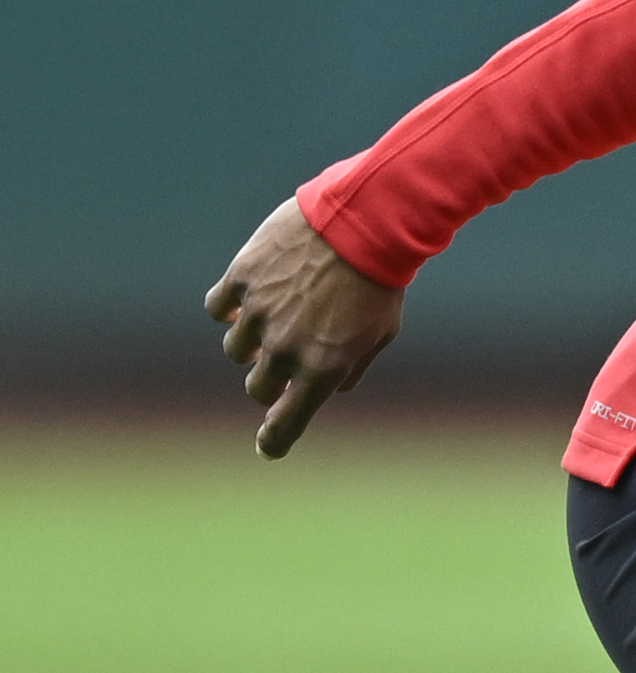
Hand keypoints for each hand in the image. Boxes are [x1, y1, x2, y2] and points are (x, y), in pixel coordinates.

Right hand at [205, 198, 403, 456]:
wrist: (365, 224)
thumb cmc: (380, 283)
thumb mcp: (379, 335)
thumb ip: (350, 367)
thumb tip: (328, 388)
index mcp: (323, 368)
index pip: (287, 421)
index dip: (275, 439)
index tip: (268, 447)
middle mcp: (285, 348)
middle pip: (258, 387)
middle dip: (270, 381)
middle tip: (283, 362)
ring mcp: (258, 313)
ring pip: (235, 350)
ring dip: (250, 343)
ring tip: (275, 318)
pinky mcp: (240, 279)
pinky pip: (218, 308)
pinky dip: (229, 308)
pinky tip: (247, 297)